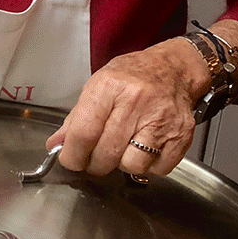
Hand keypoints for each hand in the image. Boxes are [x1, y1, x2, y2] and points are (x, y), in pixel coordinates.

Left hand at [47, 38, 208, 176]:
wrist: (174, 69)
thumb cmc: (133, 77)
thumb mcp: (98, 86)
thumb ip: (76, 118)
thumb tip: (57, 145)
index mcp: (110, 86)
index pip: (83, 133)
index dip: (72, 155)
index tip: (70, 160)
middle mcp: (136, 102)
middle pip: (105, 154)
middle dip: (94, 164)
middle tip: (94, 157)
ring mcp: (161, 120)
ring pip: (131, 166)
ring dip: (122, 165)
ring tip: (122, 148)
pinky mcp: (180, 136)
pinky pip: (157, 169)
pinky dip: (148, 166)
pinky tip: (144, 148)